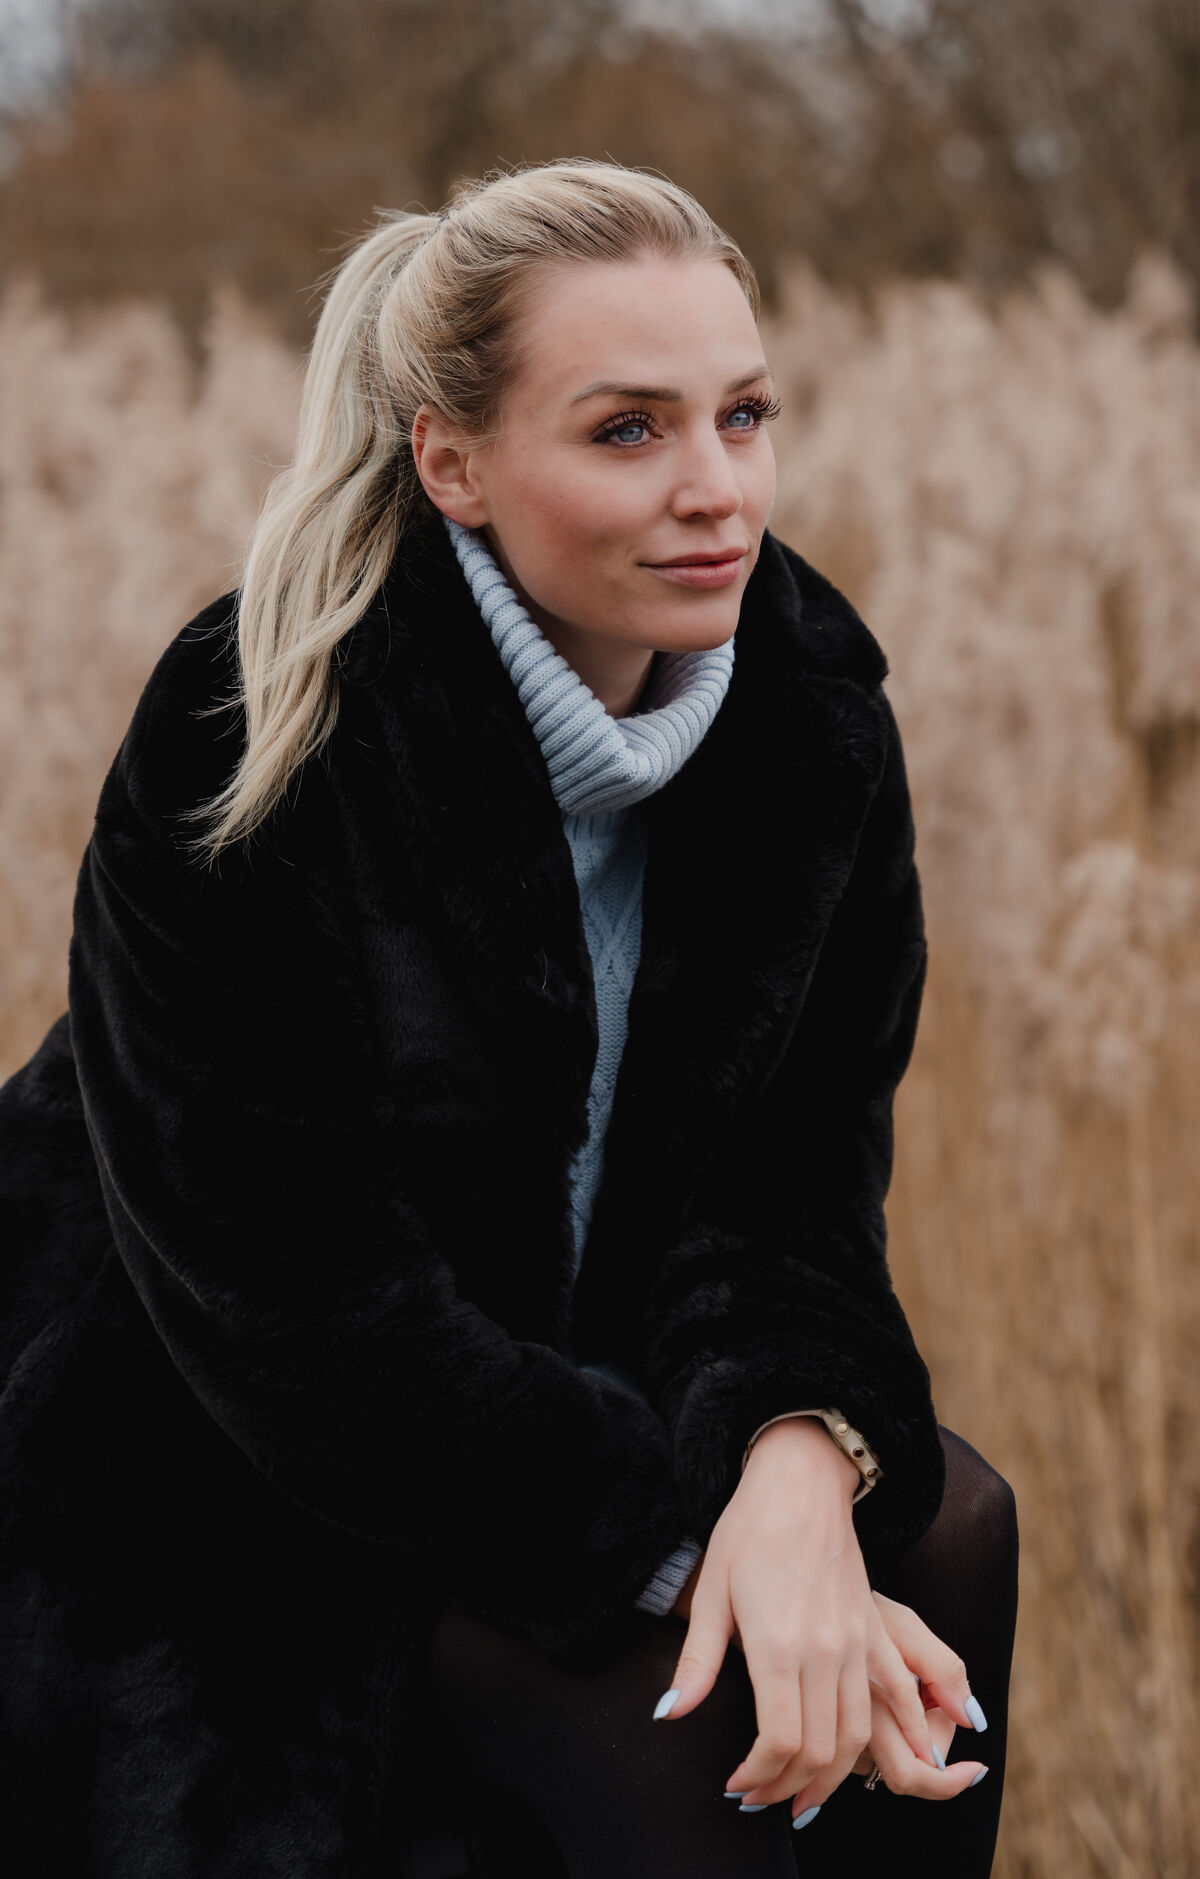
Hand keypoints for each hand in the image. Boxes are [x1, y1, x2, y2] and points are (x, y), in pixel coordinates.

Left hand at [655, 1420, 984, 1813]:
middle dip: (786, 1788)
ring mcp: (858, 1644)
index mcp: (779, 1644)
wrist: (803, 1482)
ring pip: (857, 1738)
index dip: (757, 1776)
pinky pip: (893, 1704)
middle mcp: (826, 1651)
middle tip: (757, 1799)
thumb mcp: (711, 1591)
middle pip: (818, 1751)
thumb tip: (669, 1714)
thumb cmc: (748, 1530)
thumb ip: (697, 1662)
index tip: (735, 1786)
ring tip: (798, 1794)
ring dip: (828, 1778)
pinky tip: (862, 1768)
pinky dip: (885, 1745)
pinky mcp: (876, 1634)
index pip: (778, 1741)